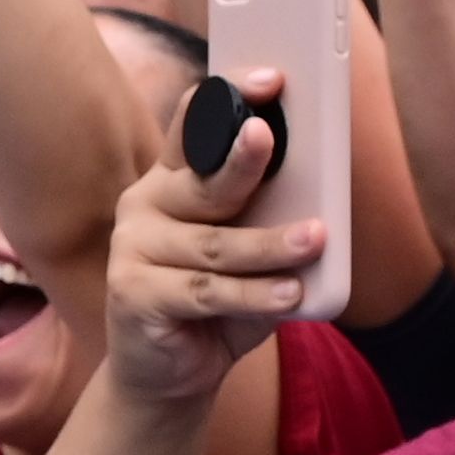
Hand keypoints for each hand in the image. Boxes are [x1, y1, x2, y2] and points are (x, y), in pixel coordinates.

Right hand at [105, 68, 325, 386]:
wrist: (169, 374)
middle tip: (269, 137)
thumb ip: (267, 220)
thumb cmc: (217, 303)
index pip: (196, 125)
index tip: (270, 80)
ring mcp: (132, 248)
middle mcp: (144, 204)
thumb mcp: (249, 254)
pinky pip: (206, 291)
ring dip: (271, 244)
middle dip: (241, 158)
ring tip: (315, 239)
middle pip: (203, 179)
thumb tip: (322, 200)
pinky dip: (254, 294)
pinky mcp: (133, 293)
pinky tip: (290, 294)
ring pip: (216, 244)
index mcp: (171, 179)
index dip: (229, 97)